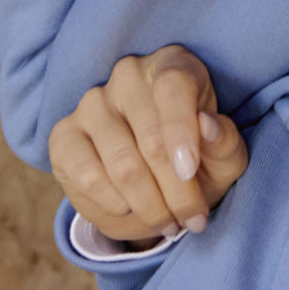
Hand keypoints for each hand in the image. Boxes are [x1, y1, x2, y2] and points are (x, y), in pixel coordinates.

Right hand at [47, 45, 249, 244]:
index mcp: (172, 66)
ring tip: (168, 223)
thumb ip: (224, 142)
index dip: (182, 131)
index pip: (173, 86)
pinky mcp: (64, 135)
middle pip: (151, 138)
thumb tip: (208, 127)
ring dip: (150, 205)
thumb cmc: (197, 159)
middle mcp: (129, 75)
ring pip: (122, 164)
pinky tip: (130, 209)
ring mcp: (92, 103)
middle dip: (177, 190)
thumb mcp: (224, 156)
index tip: (189, 171)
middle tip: (192, 220)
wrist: (156, 186)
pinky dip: (114, 203)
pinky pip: (86, 176)